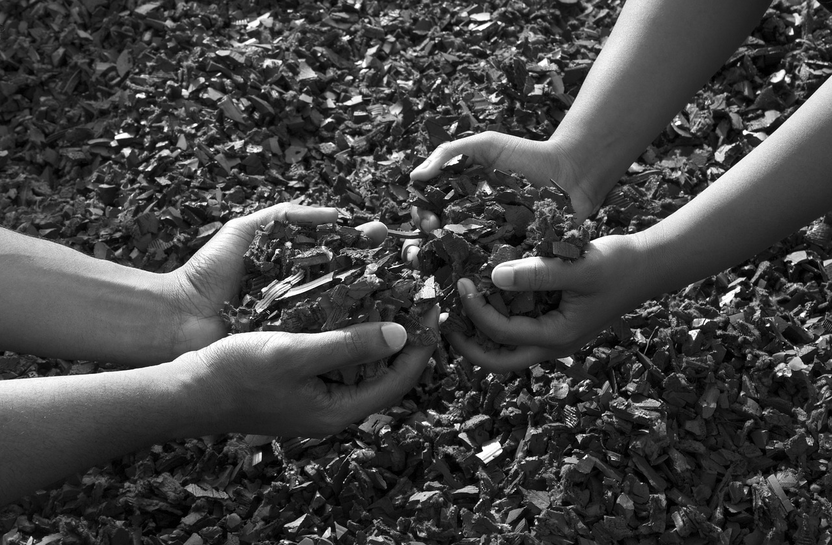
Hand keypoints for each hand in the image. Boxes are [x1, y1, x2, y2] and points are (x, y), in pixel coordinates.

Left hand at [163, 204, 386, 356]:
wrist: (174, 319)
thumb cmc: (206, 274)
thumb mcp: (245, 232)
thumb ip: (287, 216)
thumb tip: (338, 214)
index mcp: (297, 267)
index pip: (343, 250)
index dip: (367, 242)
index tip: (385, 234)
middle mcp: (306, 298)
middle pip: (356, 282)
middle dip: (384, 270)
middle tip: (409, 262)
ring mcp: (303, 327)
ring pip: (351, 313)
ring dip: (381, 303)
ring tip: (405, 292)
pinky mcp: (296, 352)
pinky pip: (332, 343)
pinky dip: (357, 336)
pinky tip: (382, 327)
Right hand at [180, 306, 439, 437]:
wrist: (186, 391)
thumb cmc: (237, 374)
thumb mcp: (296, 353)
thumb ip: (349, 345)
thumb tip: (402, 334)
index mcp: (338, 410)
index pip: (399, 382)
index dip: (421, 346)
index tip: (434, 310)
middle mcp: (333, 407)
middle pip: (385, 373)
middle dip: (404, 336)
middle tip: (417, 298)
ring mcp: (317, 397)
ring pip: (362, 363)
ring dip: (378, 330)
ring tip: (393, 295)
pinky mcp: (301, 383)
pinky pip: (339, 358)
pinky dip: (351, 333)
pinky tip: (351, 305)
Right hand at [402, 132, 596, 265]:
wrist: (572, 171)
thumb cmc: (527, 155)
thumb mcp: (486, 145)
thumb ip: (448, 154)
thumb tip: (414, 178)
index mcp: (459, 200)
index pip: (429, 212)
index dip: (422, 217)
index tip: (427, 220)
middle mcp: (471, 225)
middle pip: (439, 241)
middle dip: (427, 246)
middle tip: (430, 243)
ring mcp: (491, 244)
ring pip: (460, 261)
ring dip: (445, 265)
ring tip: (443, 263)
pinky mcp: (513, 259)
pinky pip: (493, 272)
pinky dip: (479, 278)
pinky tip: (471, 278)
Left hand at [445, 235, 649, 371]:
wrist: (649, 265)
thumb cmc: (619, 265)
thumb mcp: (578, 267)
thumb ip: (537, 274)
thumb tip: (494, 277)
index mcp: (556, 337)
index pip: (502, 333)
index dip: (475, 309)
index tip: (461, 281)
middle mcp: (552, 344)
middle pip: (498, 360)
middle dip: (468, 346)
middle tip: (443, 323)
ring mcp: (553, 335)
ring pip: (507, 348)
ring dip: (480, 333)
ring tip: (455, 310)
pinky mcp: (555, 322)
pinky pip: (518, 329)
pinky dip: (497, 319)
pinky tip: (484, 295)